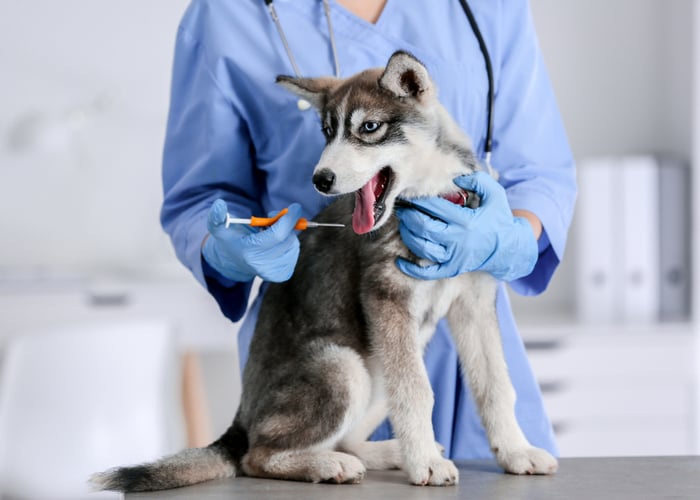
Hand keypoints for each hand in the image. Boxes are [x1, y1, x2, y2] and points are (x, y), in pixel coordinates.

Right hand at [202, 199, 301, 281]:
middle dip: (285, 224)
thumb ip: (216, 216)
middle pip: (287, 238)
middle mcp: (263, 266)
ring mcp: (274, 272)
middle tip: (274, 218)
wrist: (235, 262)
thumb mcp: (219, 228)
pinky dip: (289, 243)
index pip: (277, 235)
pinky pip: (294, 252)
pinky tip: (276, 244)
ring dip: (286, 233)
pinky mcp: (283, 274)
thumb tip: (219, 204)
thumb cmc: (231, 240)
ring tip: (271, 233)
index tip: (295, 207)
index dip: (288, 220)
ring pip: (293, 244)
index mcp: (249, 253)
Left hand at [395, 172, 537, 280]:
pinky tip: (400, 261)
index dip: (420, 200)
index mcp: (466, 221)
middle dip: (409, 216)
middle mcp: (457, 240)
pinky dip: (412, 269)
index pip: (436, 208)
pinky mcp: (452, 269)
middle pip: (424, 228)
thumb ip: (477, 181)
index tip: (412, 194)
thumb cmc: (499, 219)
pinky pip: (428, 272)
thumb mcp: (495, 194)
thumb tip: (455, 177)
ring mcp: (454, 258)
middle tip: (402, 208)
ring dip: (408, 235)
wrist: (509, 249)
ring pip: (422, 248)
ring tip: (403, 224)